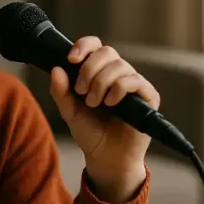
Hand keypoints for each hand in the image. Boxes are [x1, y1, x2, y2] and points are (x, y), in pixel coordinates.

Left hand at [48, 37, 158, 202]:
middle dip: (89, 69)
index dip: (84, 46)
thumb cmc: (90, 132)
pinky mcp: (148, 96)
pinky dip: (119, 88)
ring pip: (120, 65)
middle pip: (107, 52)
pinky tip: (110, 103)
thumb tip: (56, 69)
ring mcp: (134, 84)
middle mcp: (117, 74)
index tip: (71, 59)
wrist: (106, 158)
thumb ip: (61, 92)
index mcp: (98, 72)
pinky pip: (135, 80)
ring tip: (93, 103)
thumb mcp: (69, 111)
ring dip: (101, 83)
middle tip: (81, 92)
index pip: (95, 46)